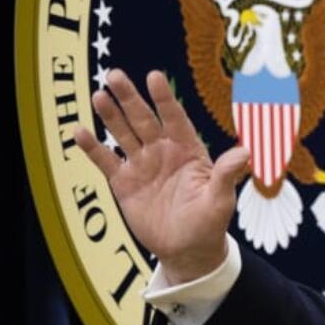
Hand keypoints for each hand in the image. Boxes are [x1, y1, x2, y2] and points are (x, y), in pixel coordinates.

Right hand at [73, 69, 249, 284]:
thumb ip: (226, 174)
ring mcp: (142, 164)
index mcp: (188, 150)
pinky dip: (92, 147)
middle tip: (115, 74)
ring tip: (98, 95)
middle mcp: (163, 151)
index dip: (164, 98)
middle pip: (143, 119)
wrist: (187, 249)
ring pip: (123, 133)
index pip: (174, 118)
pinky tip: (78, 131)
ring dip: (110, 115)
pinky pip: (105, 161)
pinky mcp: (124, 182)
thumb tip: (246, 152)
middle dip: (130, 97)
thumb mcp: (220, 200)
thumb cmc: (209, 223)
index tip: (153, 76)